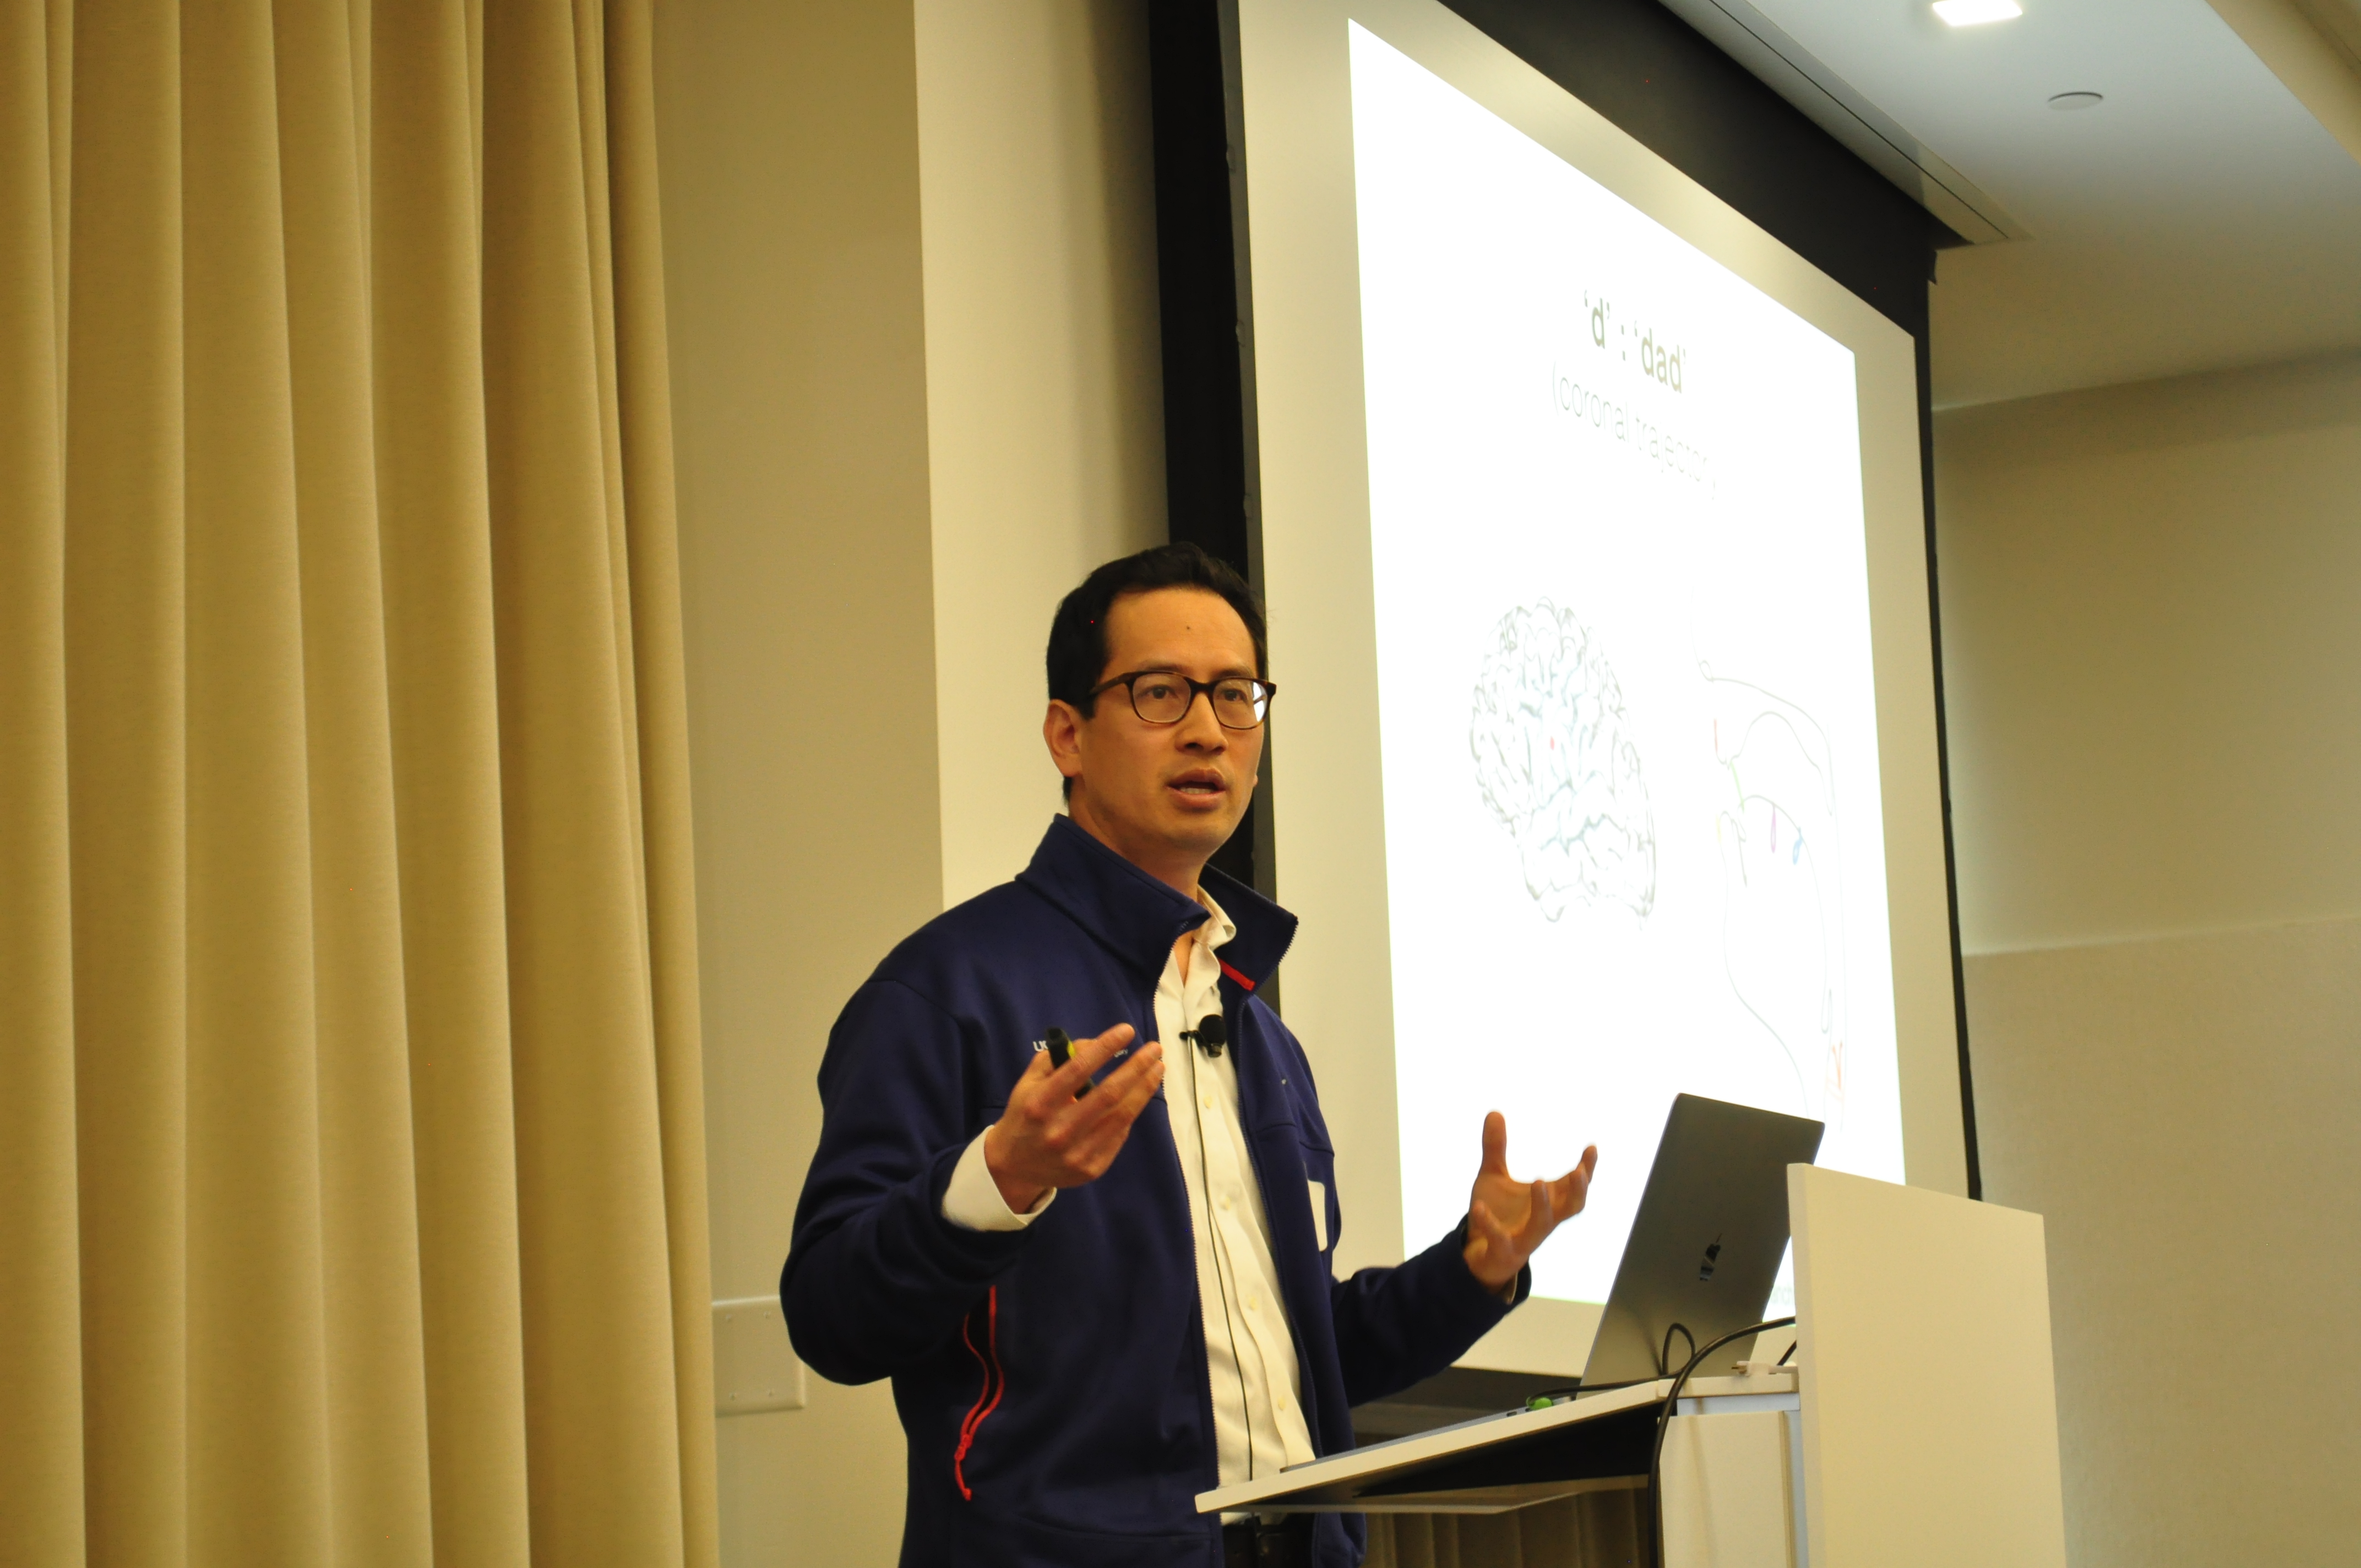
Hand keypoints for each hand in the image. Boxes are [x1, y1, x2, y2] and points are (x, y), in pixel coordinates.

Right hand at [982, 1024, 1164, 1212]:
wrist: (1014, 1166)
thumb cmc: (1026, 1114)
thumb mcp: (1029, 1082)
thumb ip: (1057, 1058)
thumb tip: (1094, 1043)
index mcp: (1040, 1104)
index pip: (1078, 1069)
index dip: (1106, 1047)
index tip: (1127, 1030)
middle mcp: (1059, 1130)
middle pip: (1109, 1094)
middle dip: (1137, 1067)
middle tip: (1155, 1049)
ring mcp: (1077, 1153)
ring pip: (1122, 1116)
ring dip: (1144, 1089)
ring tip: (1157, 1069)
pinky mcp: (1091, 1169)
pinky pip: (1119, 1135)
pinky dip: (1131, 1112)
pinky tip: (1137, 1096)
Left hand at [1461, 1111, 1597, 1292]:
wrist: (1479, 1252)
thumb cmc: (1498, 1213)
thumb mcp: (1493, 1176)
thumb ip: (1495, 1147)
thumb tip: (1494, 1111)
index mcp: (1548, 1201)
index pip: (1575, 1185)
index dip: (1587, 1169)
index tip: (1592, 1148)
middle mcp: (1543, 1219)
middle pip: (1573, 1207)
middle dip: (1579, 1190)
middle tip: (1579, 1172)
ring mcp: (1526, 1236)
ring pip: (1544, 1224)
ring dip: (1543, 1205)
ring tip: (1538, 1181)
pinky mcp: (1504, 1250)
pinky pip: (1500, 1239)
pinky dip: (1490, 1223)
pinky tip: (1478, 1207)